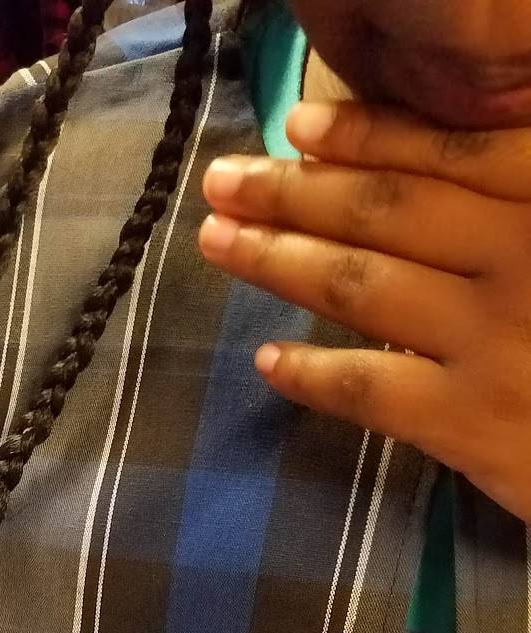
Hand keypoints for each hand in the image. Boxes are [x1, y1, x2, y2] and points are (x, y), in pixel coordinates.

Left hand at [199, 101, 530, 521]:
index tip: (297, 124)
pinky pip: (367, 389)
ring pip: (361, 287)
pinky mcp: (471, 421)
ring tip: (219, 243)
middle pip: (386, 211)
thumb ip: (521, 203)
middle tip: (224, 182)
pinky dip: (310, 374)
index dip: (365, 134)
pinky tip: (267, 363)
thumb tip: (447, 173)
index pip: (449, 151)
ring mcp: (493, 340)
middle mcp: (522, 255)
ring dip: (278, 260)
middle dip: (292, 191)